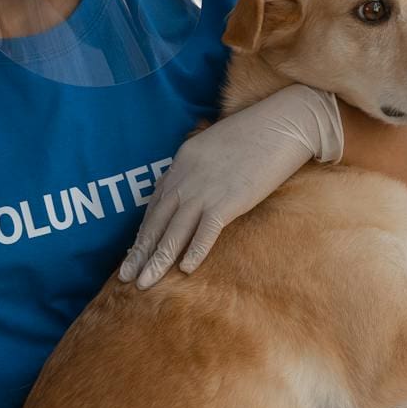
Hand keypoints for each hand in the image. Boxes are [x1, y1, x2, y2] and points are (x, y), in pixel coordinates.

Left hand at [120, 85, 343, 287]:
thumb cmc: (254, 133)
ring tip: (144, 284)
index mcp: (181, 164)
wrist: (281, 123)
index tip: (134, 254)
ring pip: (174, 231)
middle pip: (157, 222)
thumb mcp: (214, 145)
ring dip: (158, 260)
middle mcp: (186, 178)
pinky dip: (195, 251)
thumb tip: (192, 187)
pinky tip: (185, 270)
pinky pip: (206, 230)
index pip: (155, 206)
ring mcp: (206, 190)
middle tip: (125, 278)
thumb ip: (198, 166)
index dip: (143, 233)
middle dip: (140, 253)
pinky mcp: (228, 200)